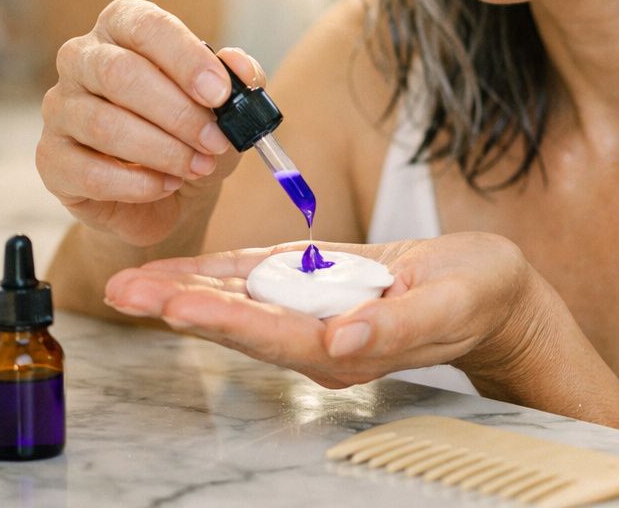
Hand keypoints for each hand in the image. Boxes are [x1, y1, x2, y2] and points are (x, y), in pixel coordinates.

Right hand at [36, 0, 266, 246]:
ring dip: (162, 151)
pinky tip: (166, 185)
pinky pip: (89, 172)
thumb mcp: (226, 106)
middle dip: (177, 112)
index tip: (220, 93)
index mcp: (122, 28)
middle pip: (118, 73)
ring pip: (104, 125)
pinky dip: (138, 184)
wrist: (166, 193)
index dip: (184, 58)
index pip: (145, 26)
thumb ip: (240, 80)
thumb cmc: (192, 132)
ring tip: (199, 167)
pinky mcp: (51, 159)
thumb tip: (241, 66)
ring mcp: (59, 109)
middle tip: (216, 141)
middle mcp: (81, 59)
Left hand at [103, 233, 546, 389]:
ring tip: (133, 282)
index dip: (224, 321)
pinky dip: (220, 273)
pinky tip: (184, 270)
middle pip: (241, 324)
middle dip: (181, 306)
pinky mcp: (319, 289)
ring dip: (187, 290)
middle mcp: (323, 340)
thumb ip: (399, 325)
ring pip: (241, 304)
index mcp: (352, 348)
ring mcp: (317, 317)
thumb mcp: (454, 303)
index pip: (276, 337)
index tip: (177, 307)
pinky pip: (263, 282)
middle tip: (126, 290)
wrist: (492, 290)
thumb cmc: (481, 294)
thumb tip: (343, 340)